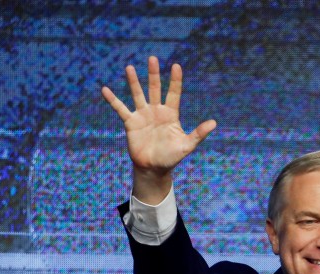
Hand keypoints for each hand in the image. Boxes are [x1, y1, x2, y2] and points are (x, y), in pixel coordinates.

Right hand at [101, 56, 215, 202]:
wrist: (153, 168)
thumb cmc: (171, 157)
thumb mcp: (186, 145)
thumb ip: (198, 133)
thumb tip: (214, 123)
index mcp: (170, 114)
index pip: (173, 93)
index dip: (175, 80)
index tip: (176, 66)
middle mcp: (156, 111)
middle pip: (155, 89)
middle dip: (154, 74)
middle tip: (152, 58)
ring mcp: (142, 115)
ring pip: (138, 94)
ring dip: (134, 81)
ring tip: (130, 67)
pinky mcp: (130, 123)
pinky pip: (120, 109)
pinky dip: (113, 100)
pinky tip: (105, 89)